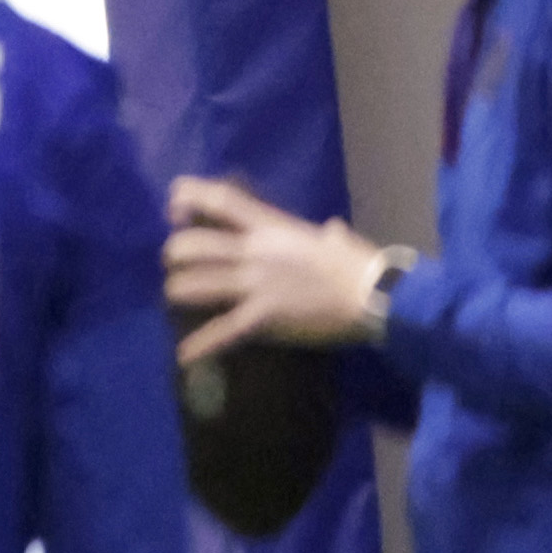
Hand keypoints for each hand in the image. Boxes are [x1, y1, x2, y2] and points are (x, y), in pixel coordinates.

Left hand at [163, 176, 393, 363]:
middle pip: (192, 244)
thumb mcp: (337, 239)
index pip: (221, 199)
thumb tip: (333, 230)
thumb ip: (326, 234)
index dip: (188, 198)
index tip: (175, 210)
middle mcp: (256, 251)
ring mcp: (257, 283)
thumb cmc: (360, 265)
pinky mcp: (263, 314)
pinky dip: (201, 345)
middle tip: (178, 264)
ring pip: (194, 284)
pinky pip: (223, 330)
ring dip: (178, 291)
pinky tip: (185, 354)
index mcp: (272, 227)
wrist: (377, 295)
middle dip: (174, 254)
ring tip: (180, 296)